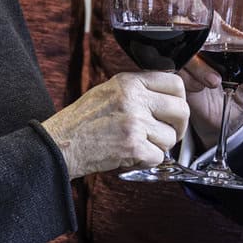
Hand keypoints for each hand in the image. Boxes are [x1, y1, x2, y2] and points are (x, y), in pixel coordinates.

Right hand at [41, 71, 189, 178]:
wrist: (61, 143)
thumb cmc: (83, 120)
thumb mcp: (110, 90)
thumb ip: (138, 89)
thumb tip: (167, 95)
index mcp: (129, 82)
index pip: (175, 82)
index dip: (180, 100)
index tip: (174, 111)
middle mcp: (133, 99)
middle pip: (181, 110)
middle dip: (178, 127)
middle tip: (168, 134)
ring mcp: (134, 122)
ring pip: (171, 137)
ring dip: (159, 146)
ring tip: (138, 144)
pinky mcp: (132, 146)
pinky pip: (158, 156)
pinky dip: (147, 161)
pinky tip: (131, 155)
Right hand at [180, 21, 242, 143]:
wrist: (236, 114)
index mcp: (214, 30)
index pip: (193, 6)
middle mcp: (196, 43)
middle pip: (181, 27)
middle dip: (186, 33)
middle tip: (205, 47)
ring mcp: (185, 61)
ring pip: (183, 54)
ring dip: (199, 68)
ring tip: (216, 81)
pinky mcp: (177, 80)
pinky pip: (179, 74)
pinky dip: (192, 81)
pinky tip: (202, 89)